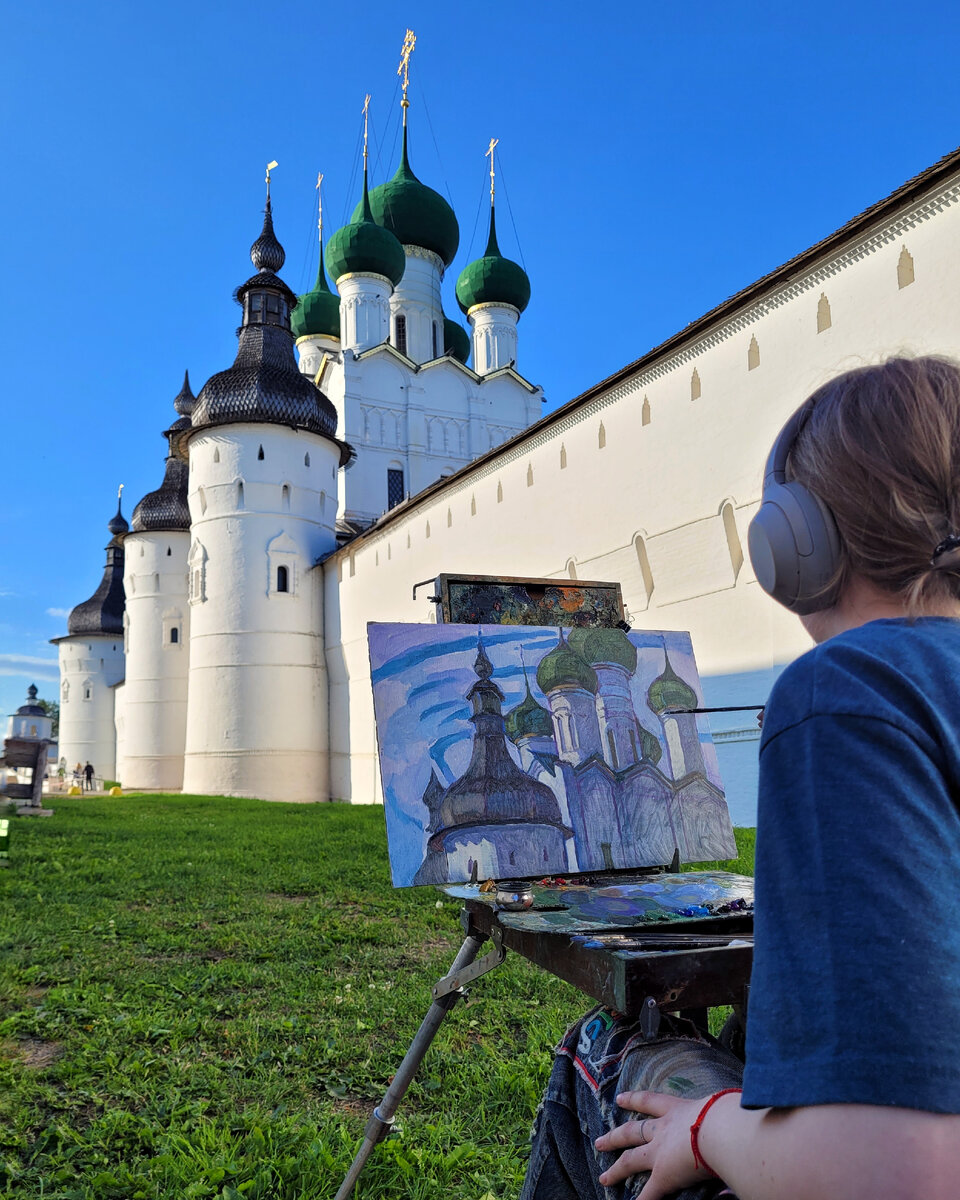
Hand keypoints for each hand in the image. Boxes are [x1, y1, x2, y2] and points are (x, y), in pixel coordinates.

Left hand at [595, 1090, 714, 1198]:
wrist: (722, 1130)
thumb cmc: (726, 1115)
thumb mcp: (719, 1109)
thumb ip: (718, 1113)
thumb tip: (730, 1112)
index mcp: (677, 1110)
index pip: (650, 1102)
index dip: (633, 1100)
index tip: (618, 1098)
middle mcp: (663, 1130)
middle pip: (632, 1132)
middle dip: (615, 1137)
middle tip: (599, 1141)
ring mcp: (660, 1154)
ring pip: (631, 1161)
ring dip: (616, 1170)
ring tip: (604, 1178)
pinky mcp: (664, 1176)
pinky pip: (649, 1193)